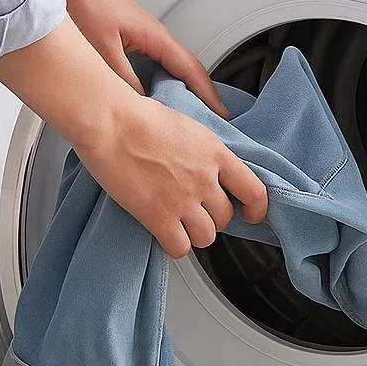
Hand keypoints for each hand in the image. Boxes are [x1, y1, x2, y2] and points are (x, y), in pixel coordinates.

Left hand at [62, 0, 227, 115]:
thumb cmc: (85, 0)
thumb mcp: (102, 49)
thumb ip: (123, 79)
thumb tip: (139, 103)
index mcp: (155, 36)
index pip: (192, 70)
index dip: (209, 94)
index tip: (221, 114)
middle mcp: (156, 35)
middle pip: (189, 69)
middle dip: (204, 95)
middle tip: (211, 121)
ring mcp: (146, 36)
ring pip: (174, 67)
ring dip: (186, 89)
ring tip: (190, 113)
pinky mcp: (134, 37)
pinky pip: (159, 64)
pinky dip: (167, 81)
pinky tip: (158, 94)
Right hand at [79, 92, 267, 257]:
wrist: (109, 122)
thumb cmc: (140, 117)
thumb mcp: (189, 126)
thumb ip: (208, 150)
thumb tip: (216, 165)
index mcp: (216, 154)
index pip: (254, 191)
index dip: (257, 209)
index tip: (252, 214)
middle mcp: (205, 178)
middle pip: (226, 217)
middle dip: (213, 218)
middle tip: (198, 212)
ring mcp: (183, 199)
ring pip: (207, 237)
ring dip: (196, 234)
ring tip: (181, 224)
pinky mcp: (158, 216)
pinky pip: (180, 248)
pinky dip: (175, 245)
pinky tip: (166, 234)